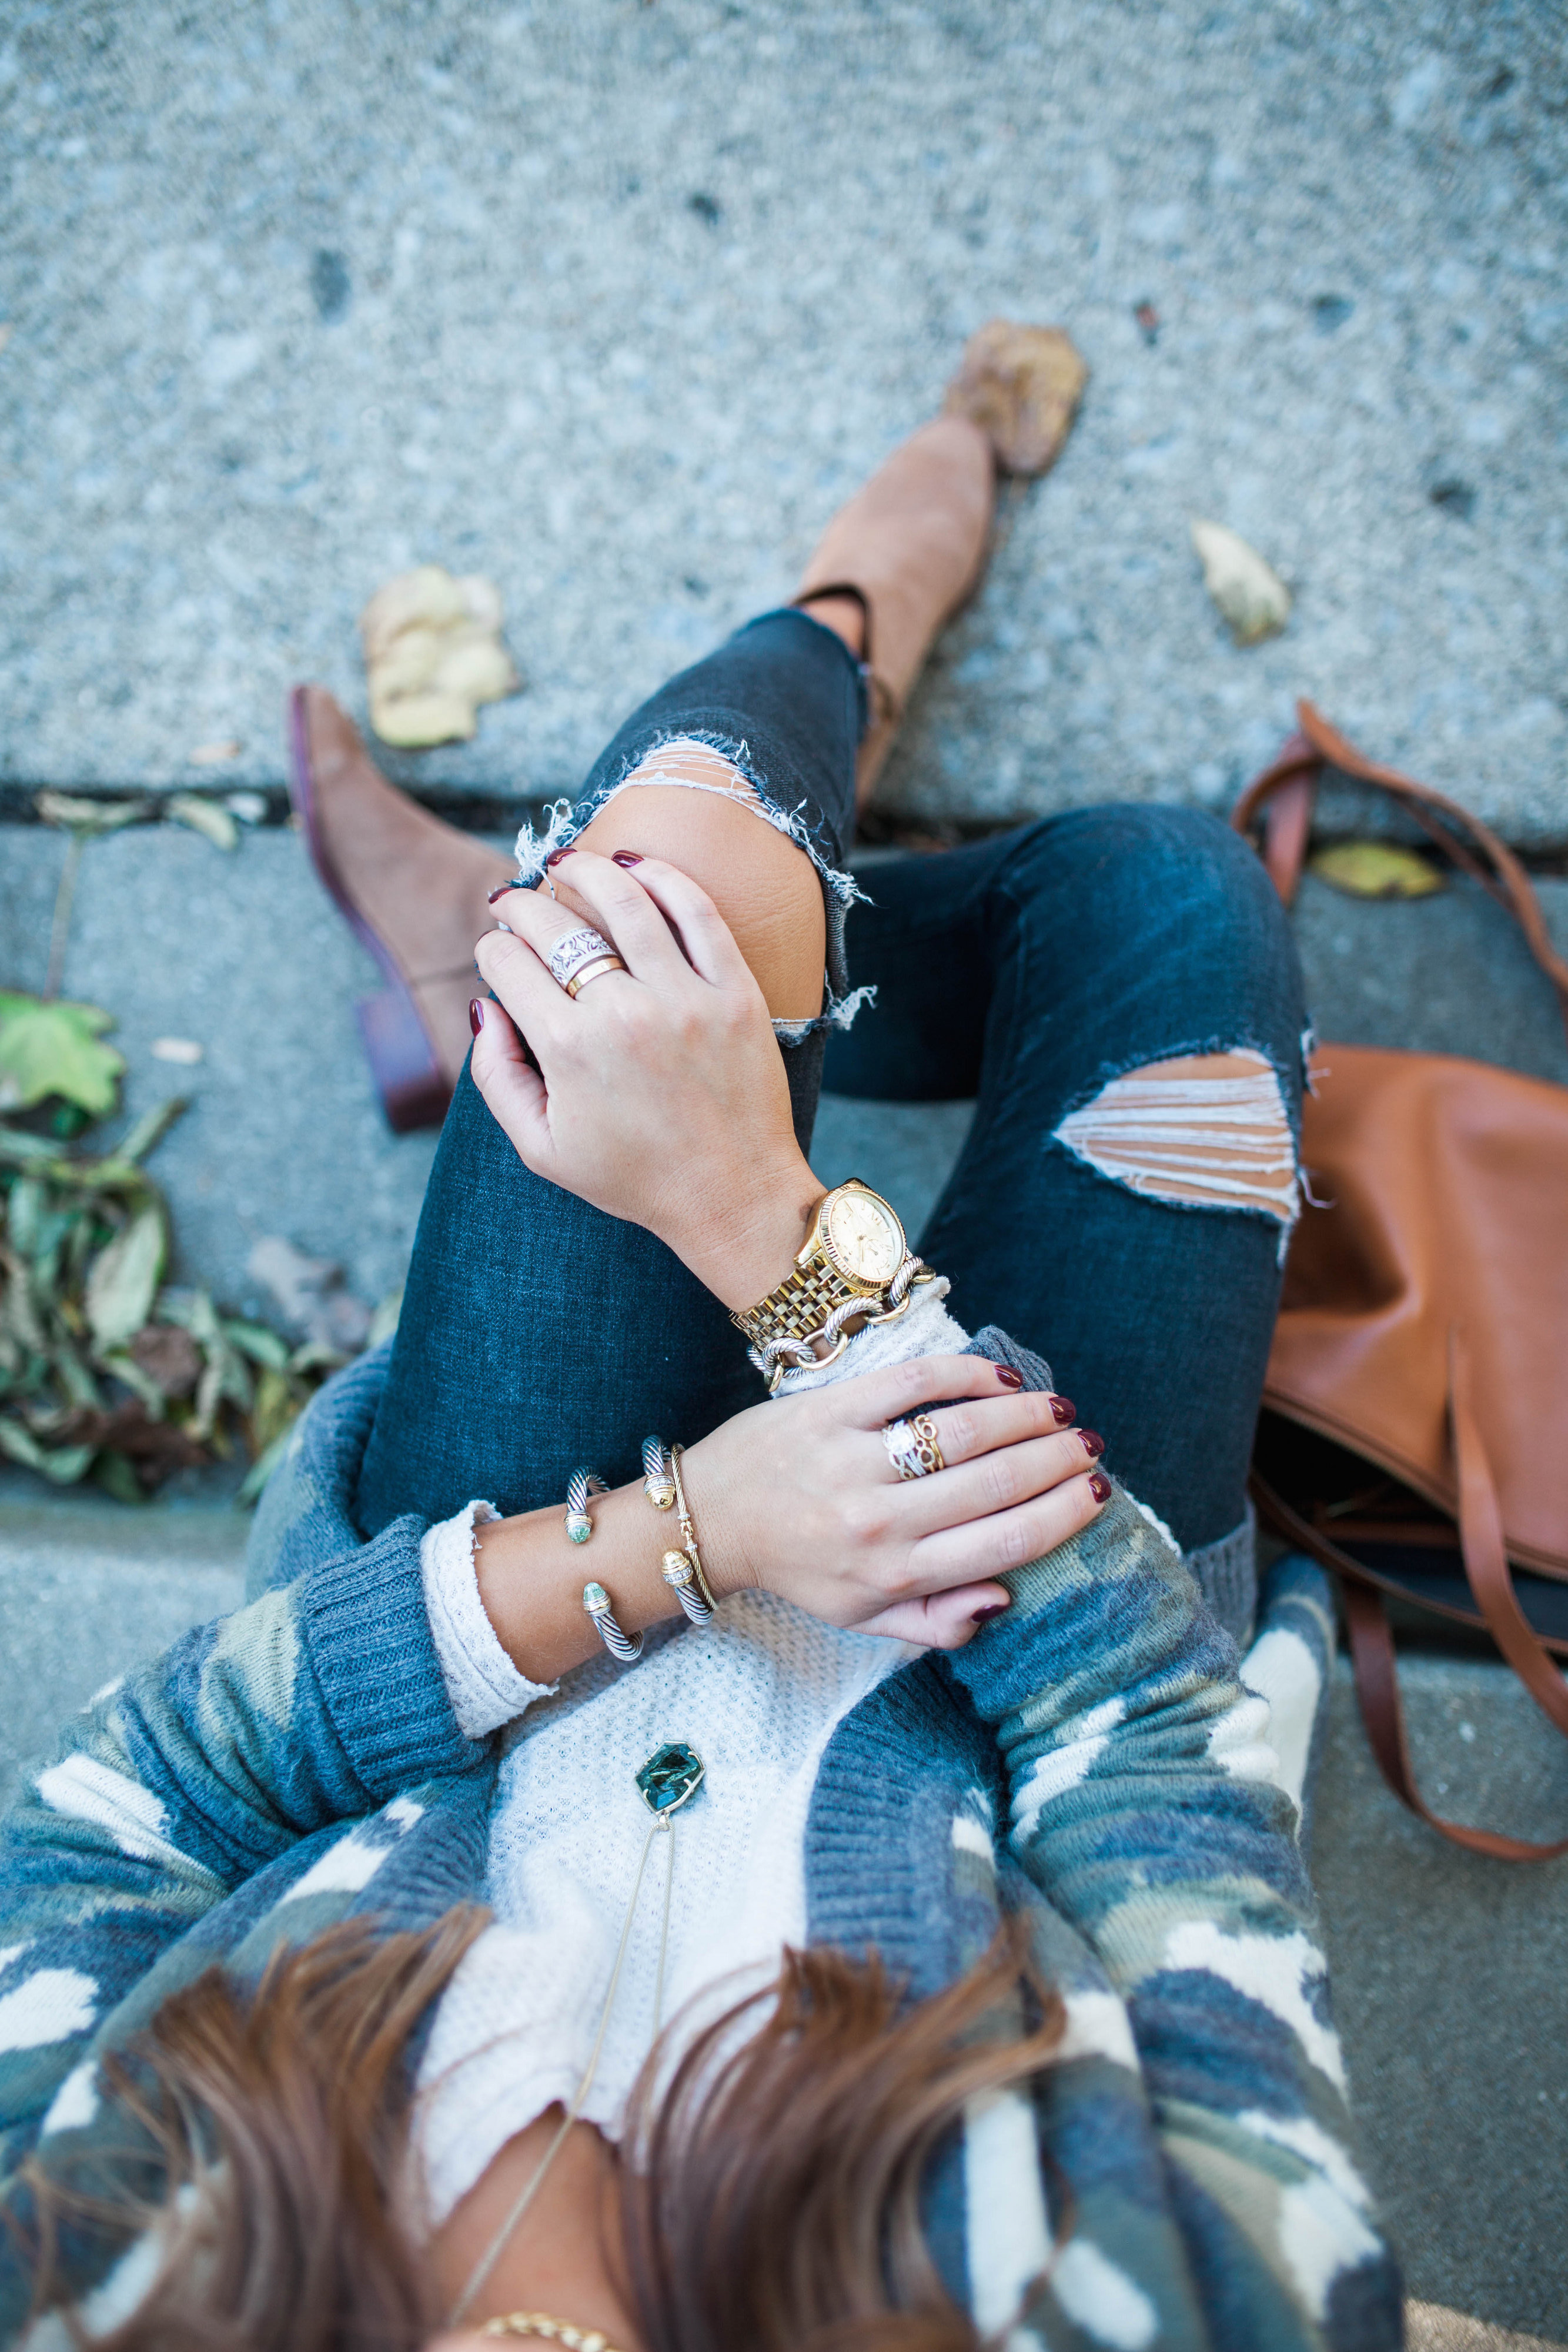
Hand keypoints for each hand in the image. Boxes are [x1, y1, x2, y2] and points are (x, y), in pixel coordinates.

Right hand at [472, 850, 819, 1307]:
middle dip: (521, 903)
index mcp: (568, 1051)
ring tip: (565, 863)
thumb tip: (483, 1005)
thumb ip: (495, 1075)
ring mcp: (686, 998)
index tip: (495, 950)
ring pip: (625, 899)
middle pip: (556, 924)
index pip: (509, 962)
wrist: (733, 1196)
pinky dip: (663, 877)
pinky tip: (635, 865)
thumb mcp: (541, 1148)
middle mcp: (625, 1015)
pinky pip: (698, 912)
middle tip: (513, 901)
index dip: (491, 948)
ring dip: (584, 869)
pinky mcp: (736, 993)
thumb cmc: (633, 1178)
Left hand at [681, 1351, 1109, 1648]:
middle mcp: (878, 1521)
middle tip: (1088, 1444)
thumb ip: (937, 1621)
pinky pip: (911, 1383)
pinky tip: (1001, 1378)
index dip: (1062, 1514)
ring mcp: (852, 1461)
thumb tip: (1005, 1598)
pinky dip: (966, 1375)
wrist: (713, 1519)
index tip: (1097, 1491)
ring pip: (962, 1430)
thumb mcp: (864, 1617)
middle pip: (995, 1483)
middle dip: (1056, 1460)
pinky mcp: (829, 1409)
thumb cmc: (801, 1568)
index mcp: (894, 1576)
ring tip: (1057, 1410)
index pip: (1004, 1543)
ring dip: (1024, 1416)